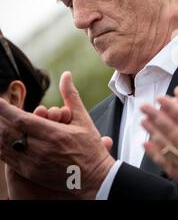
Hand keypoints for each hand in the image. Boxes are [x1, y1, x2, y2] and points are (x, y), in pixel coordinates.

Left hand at [0, 72, 114, 198]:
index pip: (21, 119)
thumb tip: (66, 76)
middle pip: (8, 132)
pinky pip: (9, 159)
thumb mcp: (83, 119)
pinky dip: (1, 148)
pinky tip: (1, 139)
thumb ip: (71, 96)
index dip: (5, 109)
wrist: (95, 176)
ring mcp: (34, 163)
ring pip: (5, 146)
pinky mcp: (31, 173)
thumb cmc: (90, 147)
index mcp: (54, 134)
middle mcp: (41, 149)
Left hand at [141, 86, 177, 199]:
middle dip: (156, 115)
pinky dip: (154, 153)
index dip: (172, 107)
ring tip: (142, 120)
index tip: (162, 98)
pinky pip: (164, 162)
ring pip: (165, 143)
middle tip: (145, 106)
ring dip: (152, 130)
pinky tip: (145, 144)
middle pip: (171, 128)